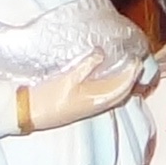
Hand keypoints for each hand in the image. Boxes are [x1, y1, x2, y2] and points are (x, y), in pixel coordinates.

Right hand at [18, 46, 147, 133]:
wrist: (27, 112)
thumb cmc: (48, 96)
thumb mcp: (68, 78)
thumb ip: (86, 65)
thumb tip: (101, 53)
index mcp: (96, 100)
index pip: (122, 87)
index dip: (132, 74)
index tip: (137, 60)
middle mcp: (95, 106)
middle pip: (120, 92)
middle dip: (129, 77)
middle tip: (134, 61)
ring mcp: (87, 107)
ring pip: (111, 94)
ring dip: (120, 81)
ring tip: (123, 66)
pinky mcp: (79, 106)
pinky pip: (101, 95)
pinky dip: (109, 85)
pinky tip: (105, 76)